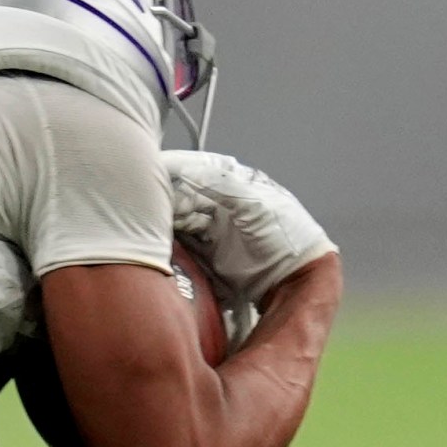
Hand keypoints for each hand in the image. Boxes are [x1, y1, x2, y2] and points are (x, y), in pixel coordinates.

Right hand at [161, 151, 337, 306]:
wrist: (293, 279)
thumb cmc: (286, 237)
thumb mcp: (256, 204)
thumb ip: (223, 186)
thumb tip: (189, 172)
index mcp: (240, 184)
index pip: (202, 169)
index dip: (180, 166)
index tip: (157, 168)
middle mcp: (226, 203)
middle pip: (188, 192)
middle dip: (170, 194)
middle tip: (153, 200)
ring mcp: (217, 227)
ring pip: (183, 216)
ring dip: (169, 217)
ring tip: (155, 220)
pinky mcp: (210, 250)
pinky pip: (184, 239)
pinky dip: (173, 238)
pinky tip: (162, 237)